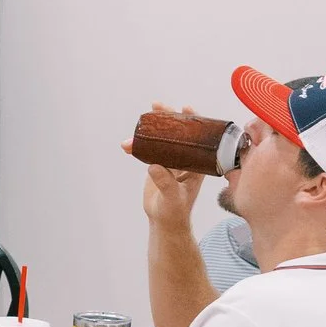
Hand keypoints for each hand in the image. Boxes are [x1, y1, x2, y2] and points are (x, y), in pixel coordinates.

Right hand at [124, 102, 205, 228]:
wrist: (164, 221)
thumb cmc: (175, 211)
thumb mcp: (173, 197)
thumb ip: (166, 182)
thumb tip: (154, 166)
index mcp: (197, 163)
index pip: (197, 137)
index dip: (192, 121)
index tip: (185, 109)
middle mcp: (185, 159)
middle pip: (177, 133)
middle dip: (168, 118)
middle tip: (158, 106)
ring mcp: (170, 161)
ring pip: (162, 139)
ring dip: (151, 129)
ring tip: (143, 116)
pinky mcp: (157, 167)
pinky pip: (149, 151)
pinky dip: (138, 146)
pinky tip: (129, 143)